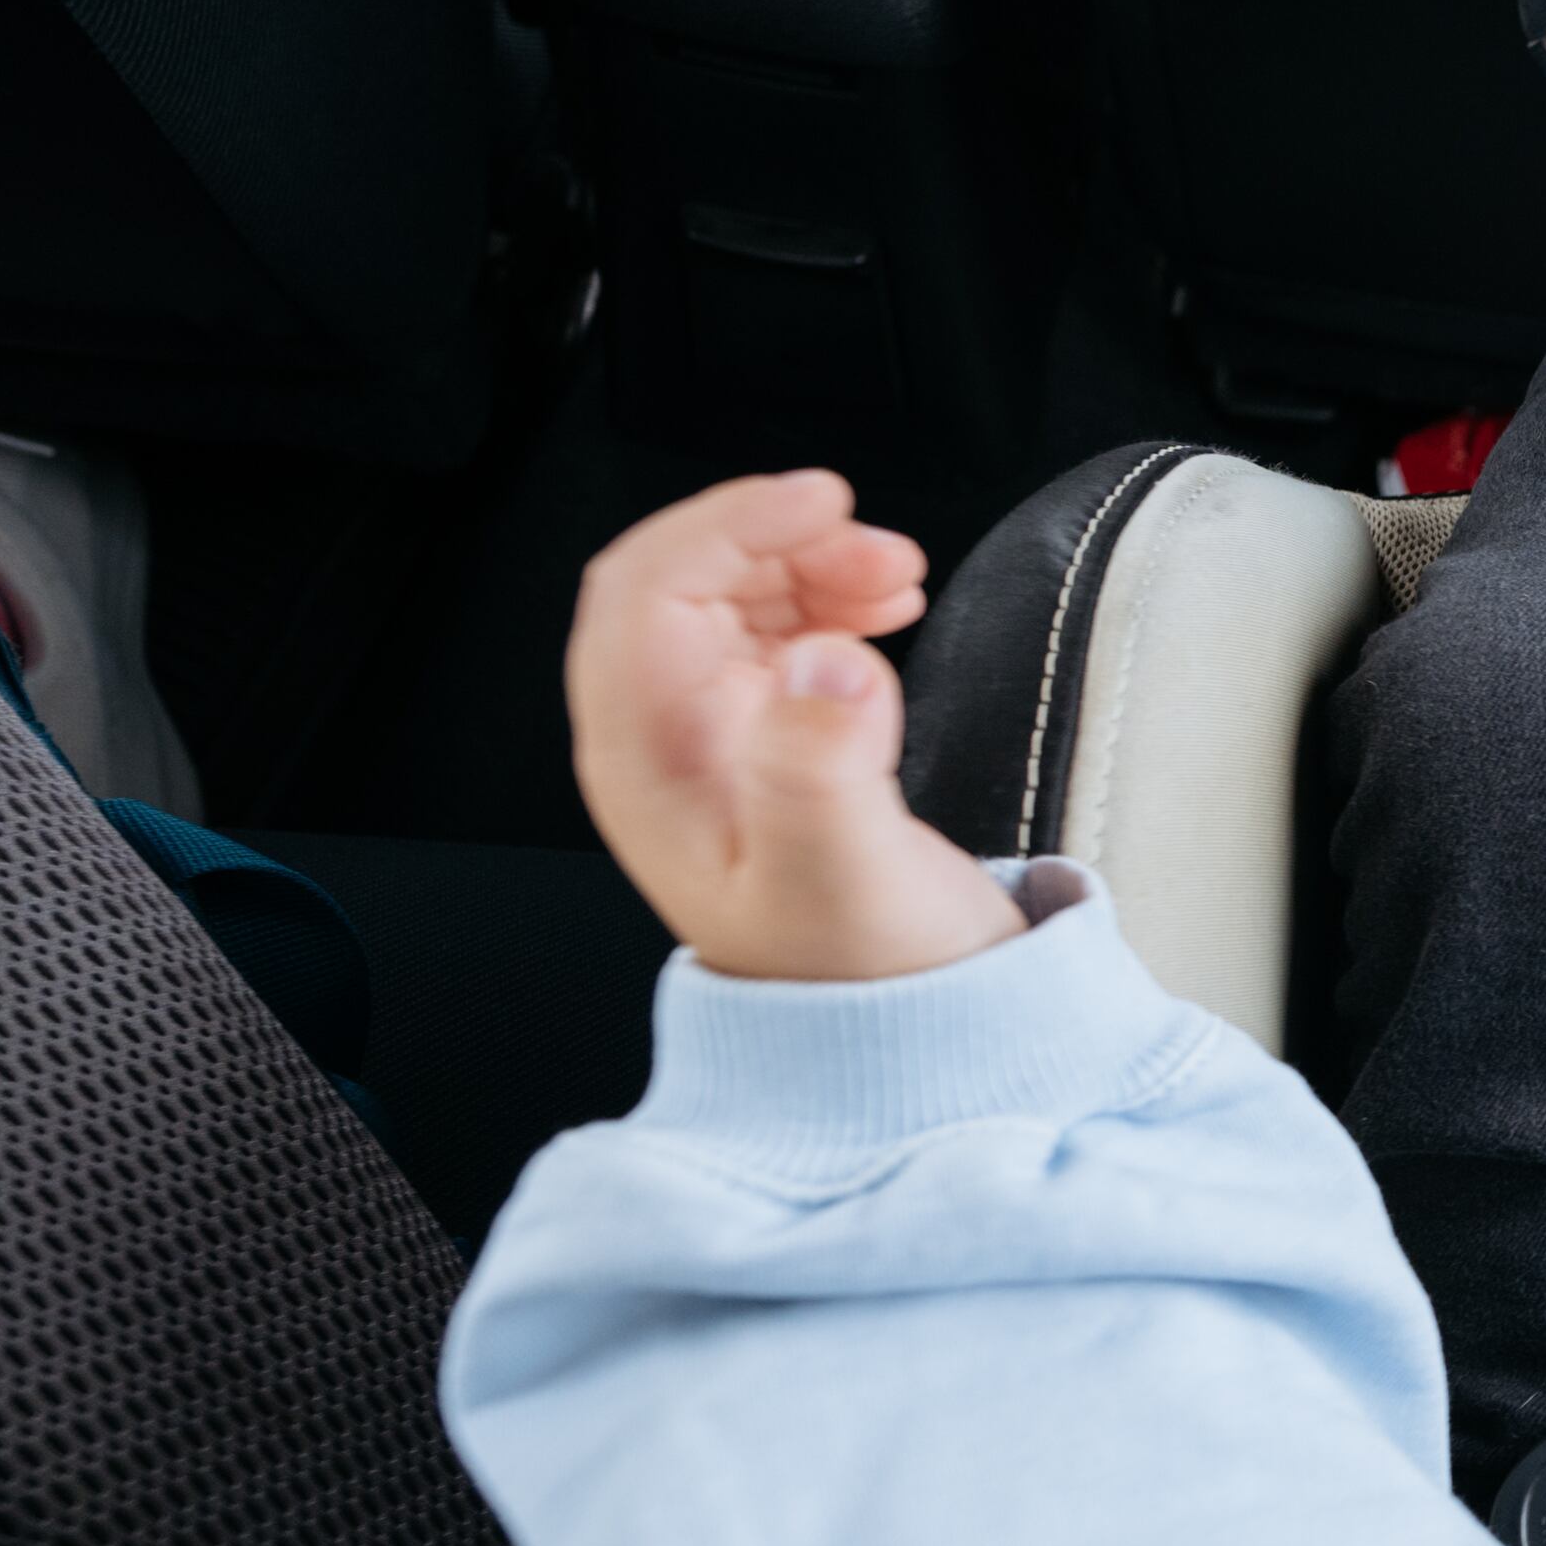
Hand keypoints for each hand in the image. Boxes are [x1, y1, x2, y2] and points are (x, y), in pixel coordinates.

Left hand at [566, 474, 1028, 981]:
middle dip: (779, 541)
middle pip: (680, 581)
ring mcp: (706, 742)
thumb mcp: (848, 876)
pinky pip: (765, 632)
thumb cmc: (869, 978)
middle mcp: (660, 745)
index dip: (727, 527)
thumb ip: (823, 767)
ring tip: (898, 581)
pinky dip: (823, 599)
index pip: (644, 594)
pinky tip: (881, 610)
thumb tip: (822, 661)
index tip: (822, 503)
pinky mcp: (758, 745)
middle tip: (882, 556)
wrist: (901, 1043)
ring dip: (810, 565)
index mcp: (650, 765)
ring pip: (727, 596)